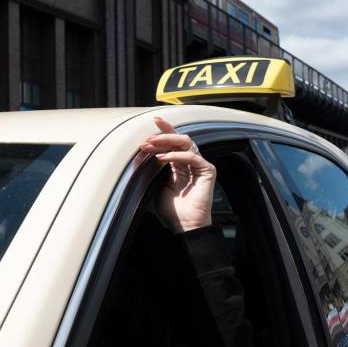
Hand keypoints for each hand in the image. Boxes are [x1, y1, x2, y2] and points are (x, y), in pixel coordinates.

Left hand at [139, 117, 215, 232]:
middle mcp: (189, 162)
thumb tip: (140, 150)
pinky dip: (176, 155)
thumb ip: (149, 167)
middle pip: (179, 139)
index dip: (163, 131)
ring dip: (167, 141)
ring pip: (186, 143)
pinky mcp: (207, 171)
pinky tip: (162, 158)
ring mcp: (199, 165)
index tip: (152, 122)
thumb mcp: (154, 184)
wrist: (184, 225)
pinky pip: (192, 156)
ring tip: (152, 144)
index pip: (172, 143)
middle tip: (149, 134)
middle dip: (163, 133)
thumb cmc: (171, 209)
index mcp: (178, 164)